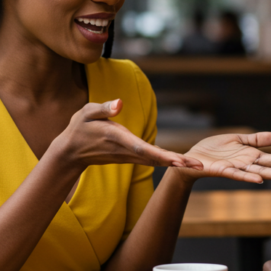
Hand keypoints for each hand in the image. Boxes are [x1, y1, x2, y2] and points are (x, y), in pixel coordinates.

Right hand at [56, 99, 202, 169]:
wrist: (71, 152)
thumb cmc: (79, 128)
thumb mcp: (86, 112)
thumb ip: (103, 108)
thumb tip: (119, 104)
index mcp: (117, 138)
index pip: (142, 148)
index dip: (161, 154)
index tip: (177, 160)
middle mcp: (126, 151)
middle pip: (155, 159)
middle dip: (177, 162)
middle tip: (199, 166)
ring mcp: (128, 157)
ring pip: (155, 161)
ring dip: (176, 163)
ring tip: (197, 165)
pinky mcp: (130, 157)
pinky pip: (151, 161)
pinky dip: (166, 161)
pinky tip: (181, 162)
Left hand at [177, 132, 270, 183]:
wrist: (192, 157)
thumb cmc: (214, 149)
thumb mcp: (238, 140)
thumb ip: (257, 139)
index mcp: (252, 156)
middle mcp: (248, 164)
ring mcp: (237, 168)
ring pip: (260, 173)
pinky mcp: (223, 170)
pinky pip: (238, 175)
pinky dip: (248, 177)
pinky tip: (259, 179)